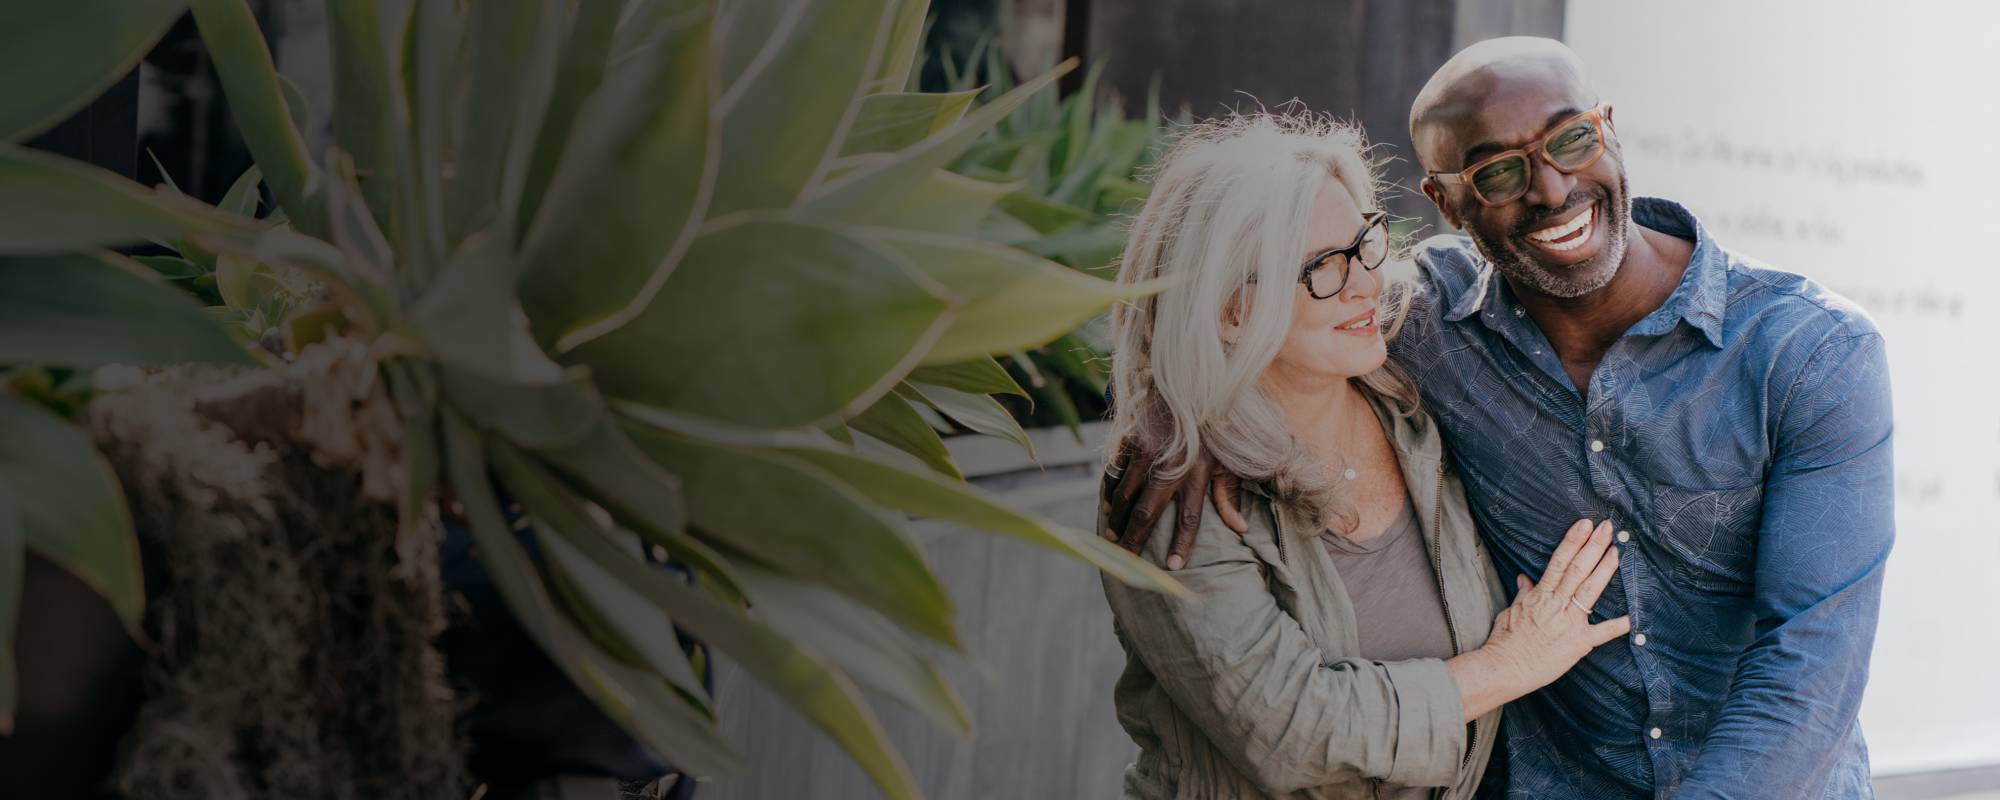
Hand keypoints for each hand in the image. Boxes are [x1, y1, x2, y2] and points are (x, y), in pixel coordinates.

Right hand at [1101, 441, 1247, 569]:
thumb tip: (1241, 528)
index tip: (1175, 566)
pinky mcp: (1132, 440)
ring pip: (1126, 495)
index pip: (1189, 517)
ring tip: (1112, 538)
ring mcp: (1147, 453)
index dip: (1182, 544)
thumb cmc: (1214, 427)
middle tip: (1125, 560)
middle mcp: (1170, 466)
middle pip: (1147, 513)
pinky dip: (1110, 492)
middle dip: (1134, 540)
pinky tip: (1108, 507)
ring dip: (1117, 520)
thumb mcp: (1229, 458)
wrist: (1191, 383)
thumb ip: (1230, 493)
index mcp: (1197, 473)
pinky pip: (1116, 472)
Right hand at [1448, 519, 1630, 719]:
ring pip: (1590, 590)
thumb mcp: (1511, 611)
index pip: (1559, 561)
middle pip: (1578, 569)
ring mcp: (1569, 623)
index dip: (1573, 541)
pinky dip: (1618, 625)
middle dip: (1594, 546)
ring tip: (1617, 551)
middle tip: (1608, 527)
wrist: (1504, 668)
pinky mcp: (1578, 643)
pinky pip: (1602, 633)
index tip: (1584, 524)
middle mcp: (1556, 604)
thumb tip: (1524, 578)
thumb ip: (1523, 594)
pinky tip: (1634, 616)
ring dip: (1605, 569)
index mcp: (1540, 595)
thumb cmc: (1505, 641)